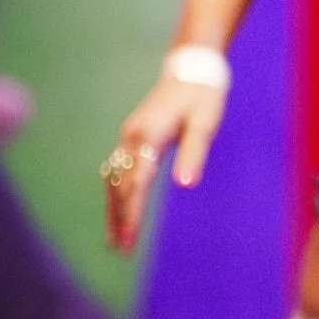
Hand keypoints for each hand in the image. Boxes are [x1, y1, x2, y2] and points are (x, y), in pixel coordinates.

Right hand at [102, 65, 227, 252]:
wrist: (193, 68)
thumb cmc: (203, 96)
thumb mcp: (205, 124)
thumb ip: (194, 155)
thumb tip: (185, 186)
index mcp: (147, 136)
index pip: (136, 184)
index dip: (132, 214)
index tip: (129, 240)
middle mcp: (131, 137)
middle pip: (119, 185)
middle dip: (119, 218)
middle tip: (121, 250)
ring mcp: (128, 136)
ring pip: (114, 179)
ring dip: (114, 209)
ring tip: (115, 240)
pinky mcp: (132, 136)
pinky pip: (118, 170)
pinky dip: (117, 193)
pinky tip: (119, 210)